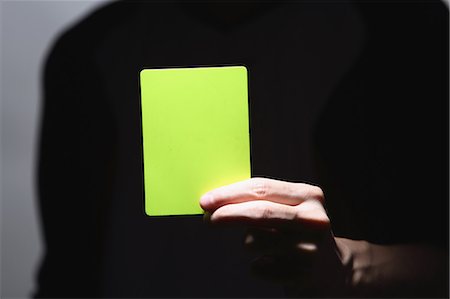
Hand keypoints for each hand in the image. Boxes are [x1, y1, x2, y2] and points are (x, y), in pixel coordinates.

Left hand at [200, 177, 352, 295]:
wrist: (335, 271)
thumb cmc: (301, 234)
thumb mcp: (291, 209)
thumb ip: (262, 201)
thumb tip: (218, 201)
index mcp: (309, 196)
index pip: (262, 188)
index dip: (230, 193)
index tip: (207, 200)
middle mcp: (314, 219)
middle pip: (259, 212)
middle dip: (227, 214)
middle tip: (207, 218)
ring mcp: (310, 248)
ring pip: (254, 241)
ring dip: (248, 243)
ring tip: (264, 247)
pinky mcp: (303, 275)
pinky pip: (258, 268)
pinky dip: (258, 266)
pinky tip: (275, 264)